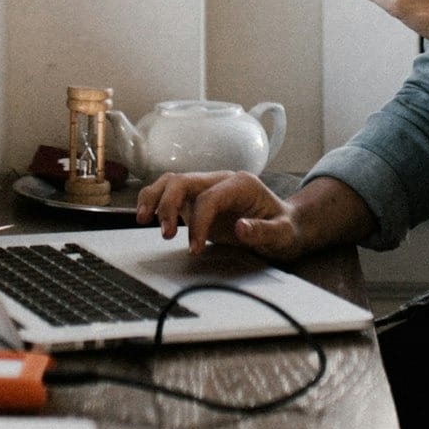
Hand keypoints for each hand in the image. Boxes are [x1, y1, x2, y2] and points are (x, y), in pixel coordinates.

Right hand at [134, 171, 306, 261]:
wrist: (286, 226)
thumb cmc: (285, 228)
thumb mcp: (284, 234)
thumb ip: (264, 231)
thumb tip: (241, 228)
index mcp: (241, 184)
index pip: (209, 197)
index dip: (198, 222)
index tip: (194, 248)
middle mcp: (220, 181)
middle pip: (183, 181)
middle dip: (168, 205)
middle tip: (164, 234)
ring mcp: (207, 188)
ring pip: (171, 182)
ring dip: (154, 198)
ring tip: (142, 219)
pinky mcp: (197, 200)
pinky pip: (170, 194)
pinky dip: (155, 202)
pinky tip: (146, 217)